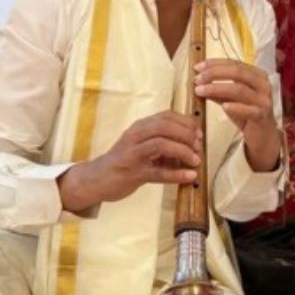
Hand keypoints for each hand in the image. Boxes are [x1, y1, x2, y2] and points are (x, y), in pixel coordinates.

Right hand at [58, 111, 201, 212]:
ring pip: (161, 144)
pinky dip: (177, 174)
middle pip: (165, 126)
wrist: (96, 179)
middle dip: (186, 134)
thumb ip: (164, 141)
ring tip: (196, 160)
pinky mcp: (133, 173)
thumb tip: (193, 144)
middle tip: (198, 146)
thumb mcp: (143, 145)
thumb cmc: (125, 161)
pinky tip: (190, 177)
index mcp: (140, 127)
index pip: (166, 116)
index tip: (198, 133)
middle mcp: (136, 136)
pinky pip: (158, 172)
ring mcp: (133, 154)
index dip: (186, 123)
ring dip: (183, 151)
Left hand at [194, 58, 280, 171]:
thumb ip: (217, 90)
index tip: (197, 67)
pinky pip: (248, 110)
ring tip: (200, 91)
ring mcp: (264, 100)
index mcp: (257, 75)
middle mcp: (263, 84)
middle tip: (197, 79)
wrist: (263, 136)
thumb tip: (198, 81)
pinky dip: (235, 107)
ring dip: (217, 88)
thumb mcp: (230, 99)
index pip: (235, 63)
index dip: (215, 63)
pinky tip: (223, 106)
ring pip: (239, 89)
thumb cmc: (246, 114)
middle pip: (237, 72)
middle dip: (214, 73)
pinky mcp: (262, 115)